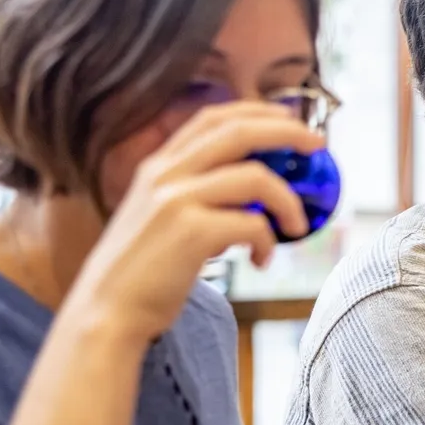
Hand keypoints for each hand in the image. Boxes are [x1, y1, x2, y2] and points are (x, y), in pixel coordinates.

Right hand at [69, 102, 321, 343]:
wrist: (106, 313)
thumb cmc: (140, 272)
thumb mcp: (157, 216)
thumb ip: (193, 194)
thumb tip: (252, 189)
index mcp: (157, 166)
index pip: (212, 118)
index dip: (256, 111)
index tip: (288, 119)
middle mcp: (165, 174)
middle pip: (239, 131)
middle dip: (287, 131)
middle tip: (318, 145)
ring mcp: (176, 200)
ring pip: (256, 177)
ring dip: (288, 202)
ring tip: (296, 226)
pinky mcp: (190, 232)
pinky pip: (252, 223)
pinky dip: (267, 241)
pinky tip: (261, 261)